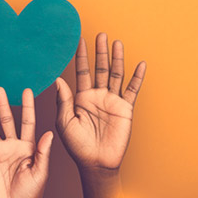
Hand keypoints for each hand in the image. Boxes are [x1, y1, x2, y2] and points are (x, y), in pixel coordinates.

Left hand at [56, 33, 145, 197]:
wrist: (95, 162)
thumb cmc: (77, 146)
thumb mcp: (64, 122)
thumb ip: (63, 101)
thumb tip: (58, 80)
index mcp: (80, 98)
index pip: (80, 72)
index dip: (80, 56)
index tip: (78, 40)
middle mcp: (97, 96)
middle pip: (99, 68)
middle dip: (99, 52)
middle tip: (100, 34)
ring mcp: (112, 101)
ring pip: (116, 75)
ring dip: (117, 59)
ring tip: (117, 43)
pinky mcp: (125, 109)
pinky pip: (132, 90)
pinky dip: (136, 77)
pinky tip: (140, 64)